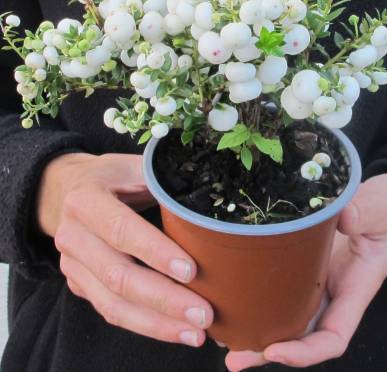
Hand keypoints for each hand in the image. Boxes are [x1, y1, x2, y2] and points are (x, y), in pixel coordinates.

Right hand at [37, 152, 212, 346]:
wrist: (65, 190)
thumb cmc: (110, 177)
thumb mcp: (132, 166)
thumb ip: (162, 178)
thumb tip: (209, 193)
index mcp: (86, 200)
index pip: (122, 229)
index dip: (155, 252)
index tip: (191, 271)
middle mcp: (73, 235)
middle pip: (118, 275)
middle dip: (164, 299)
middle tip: (204, 313)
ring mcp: (72, 265)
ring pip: (113, 303)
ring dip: (157, 323)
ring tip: (196, 332)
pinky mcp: (79, 284)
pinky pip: (111, 311)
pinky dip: (145, 325)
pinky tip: (175, 330)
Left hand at [226, 172, 386, 369]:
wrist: (382, 204)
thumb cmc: (386, 210)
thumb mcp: (380, 209)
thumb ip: (366, 214)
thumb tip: (344, 217)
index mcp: (355, 289)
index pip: (333, 337)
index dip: (306, 352)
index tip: (275, 350)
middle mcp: (334, 293)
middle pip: (302, 337)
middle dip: (269, 352)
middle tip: (234, 360)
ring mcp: (317, 281)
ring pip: (287, 317)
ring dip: (258, 333)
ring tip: (224, 341)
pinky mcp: (303, 265)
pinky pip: (281, 290)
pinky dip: (259, 301)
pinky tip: (233, 302)